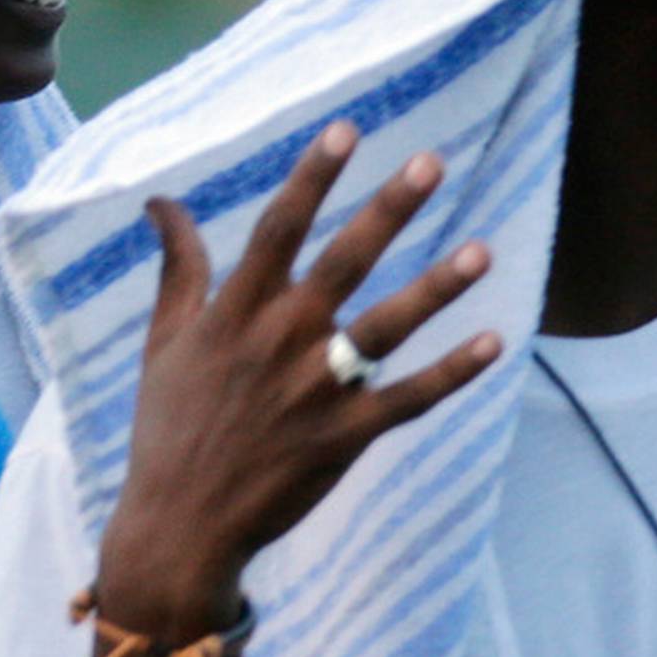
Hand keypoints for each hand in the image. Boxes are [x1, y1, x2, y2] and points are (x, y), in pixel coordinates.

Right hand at [97, 120, 503, 636]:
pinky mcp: (344, 437)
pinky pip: (408, 399)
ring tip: (482, 251)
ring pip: (386, 328)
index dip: (312, 177)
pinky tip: (494, 342)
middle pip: (343, 263)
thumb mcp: (165, 341)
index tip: (346, 130)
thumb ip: (177, 268)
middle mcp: (280, 342)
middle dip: (387, 210)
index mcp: (236, 313)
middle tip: (431, 162)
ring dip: (436, 289)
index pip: (278, 229)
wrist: (178, 526)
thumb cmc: (171, 427)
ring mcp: (316, 391)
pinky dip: (452, 373)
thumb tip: (162, 203)